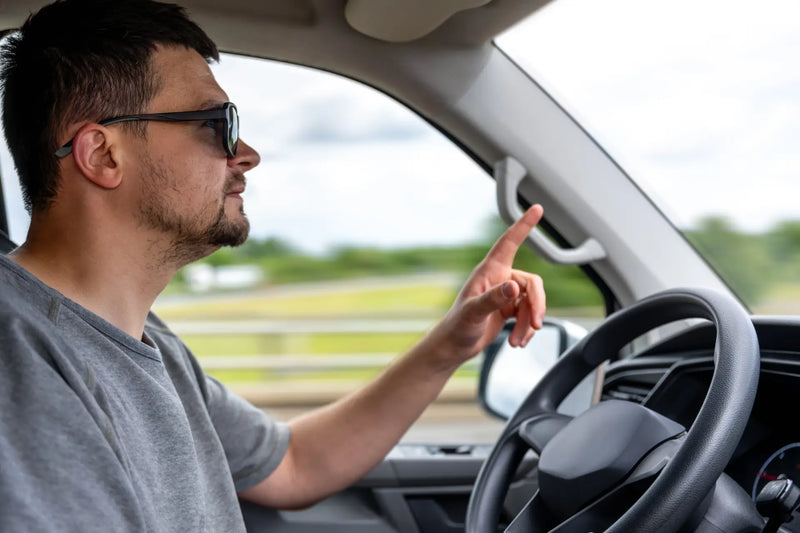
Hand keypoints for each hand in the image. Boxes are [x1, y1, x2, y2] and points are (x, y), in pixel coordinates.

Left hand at [429, 205, 545, 369]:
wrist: (453, 347)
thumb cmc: (457, 327)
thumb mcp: (473, 313)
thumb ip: (493, 299)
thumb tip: (513, 287)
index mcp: (489, 271)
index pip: (509, 243)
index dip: (523, 225)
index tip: (537, 209)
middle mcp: (499, 279)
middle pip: (532, 283)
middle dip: (537, 305)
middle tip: (535, 325)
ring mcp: (505, 294)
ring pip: (533, 302)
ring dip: (530, 323)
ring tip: (517, 341)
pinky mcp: (509, 309)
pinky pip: (530, 314)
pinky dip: (527, 329)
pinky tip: (518, 341)